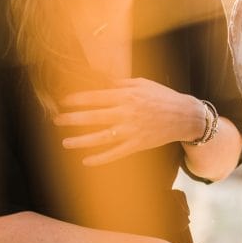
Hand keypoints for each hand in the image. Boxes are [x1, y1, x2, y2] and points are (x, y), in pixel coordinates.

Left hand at [55, 78, 205, 165]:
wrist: (184, 116)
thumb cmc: (162, 97)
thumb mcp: (142, 84)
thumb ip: (120, 83)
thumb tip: (99, 81)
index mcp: (127, 96)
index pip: (96, 97)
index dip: (78, 99)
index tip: (63, 101)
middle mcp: (127, 113)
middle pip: (94, 117)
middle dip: (73, 118)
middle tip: (56, 120)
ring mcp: (132, 131)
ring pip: (101, 138)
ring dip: (81, 140)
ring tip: (65, 142)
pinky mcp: (138, 145)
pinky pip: (115, 153)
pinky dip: (100, 158)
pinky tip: (86, 161)